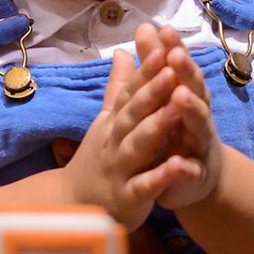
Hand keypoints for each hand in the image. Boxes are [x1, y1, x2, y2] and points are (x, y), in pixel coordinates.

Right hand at [60, 34, 186, 227]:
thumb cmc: (99, 157)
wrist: (74, 205)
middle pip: (133, 113)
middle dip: (152, 91)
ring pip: (138, 145)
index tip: (162, 49)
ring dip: (156, 126)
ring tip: (176, 108)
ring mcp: (119, 169)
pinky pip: (145, 186)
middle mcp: (114, 141)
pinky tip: (180, 166)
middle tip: (171, 69)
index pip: (130, 92)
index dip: (146, 72)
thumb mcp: (107, 121)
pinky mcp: (128, 198)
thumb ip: (119, 88)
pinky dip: (161, 177)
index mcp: (113, 122)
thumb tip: (122, 50)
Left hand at [147, 24, 223, 211]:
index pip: (180, 68)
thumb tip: (145, 27)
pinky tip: (180, 164)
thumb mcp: (164, 96)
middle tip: (175, 55)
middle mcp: (197, 116)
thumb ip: (154, 64)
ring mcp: (199, 144)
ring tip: (181, 96)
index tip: (165, 29)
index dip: (174, 49)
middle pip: (195, 90)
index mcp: (186, 95)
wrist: (196, 178)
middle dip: (186, 73)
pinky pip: (192, 171)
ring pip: (198, 125)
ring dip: (192, 110)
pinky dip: (187, 168)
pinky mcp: (195, 175)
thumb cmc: (178, 130)